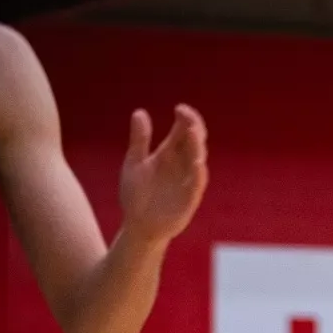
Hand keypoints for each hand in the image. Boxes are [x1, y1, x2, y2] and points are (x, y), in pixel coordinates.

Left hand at [120, 105, 207, 245]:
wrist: (138, 224)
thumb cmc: (137, 194)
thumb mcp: (134, 162)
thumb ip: (139, 139)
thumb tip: (140, 111)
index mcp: (169, 154)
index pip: (184, 131)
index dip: (186, 118)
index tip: (179, 108)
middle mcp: (182, 165)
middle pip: (195, 142)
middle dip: (194, 128)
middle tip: (188, 117)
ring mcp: (187, 181)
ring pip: (198, 160)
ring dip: (197, 147)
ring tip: (193, 132)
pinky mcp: (189, 199)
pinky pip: (196, 185)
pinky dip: (198, 174)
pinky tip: (197, 163)